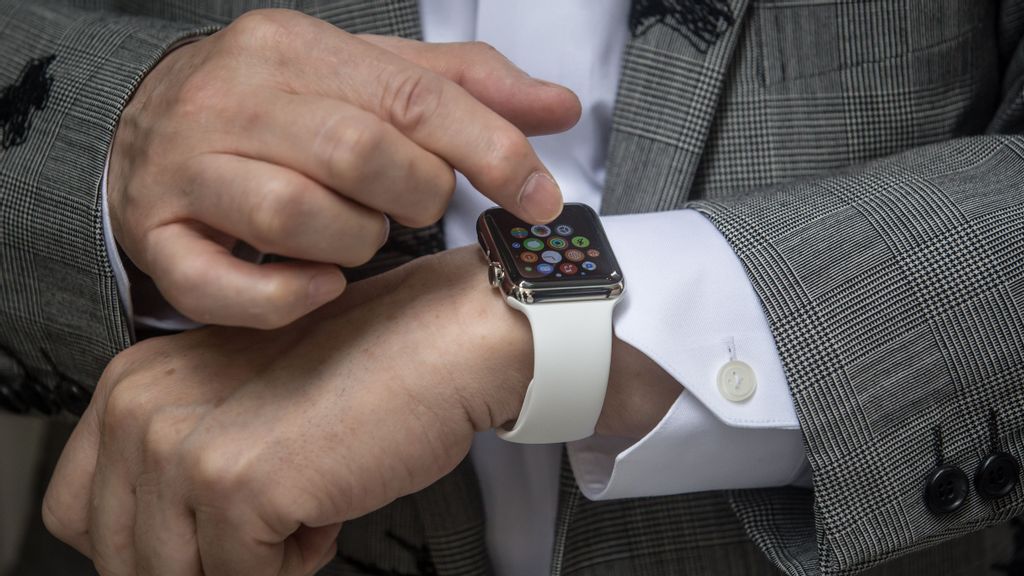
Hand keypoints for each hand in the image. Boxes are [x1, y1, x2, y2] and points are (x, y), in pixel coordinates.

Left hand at [42, 247, 677, 575]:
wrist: (444, 342)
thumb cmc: (365, 369)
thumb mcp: (242, 402)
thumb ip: (185, 459)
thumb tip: (167, 550)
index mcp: (131, 384)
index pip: (78, 511)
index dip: (150, 543)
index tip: (209, 540)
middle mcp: (138, 410)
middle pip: (124, 558)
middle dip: (205, 560)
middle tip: (273, 521)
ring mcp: (181, 448)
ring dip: (251, 561)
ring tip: (304, 504)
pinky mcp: (237, 485)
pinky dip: (297, 561)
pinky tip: (328, 503)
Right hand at [109, 9, 580, 327]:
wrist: (148, 128)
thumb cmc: (279, 107)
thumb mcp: (371, 77)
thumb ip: (466, 89)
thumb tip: (559, 107)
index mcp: (297, 48)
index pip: (414, 97)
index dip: (492, 150)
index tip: (537, 197)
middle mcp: (234, 98)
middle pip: (359, 153)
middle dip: (415, 196)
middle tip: (416, 206)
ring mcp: (187, 168)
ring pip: (295, 215)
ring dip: (353, 242)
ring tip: (357, 234)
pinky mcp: (157, 235)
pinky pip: (222, 285)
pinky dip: (284, 298)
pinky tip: (317, 287)